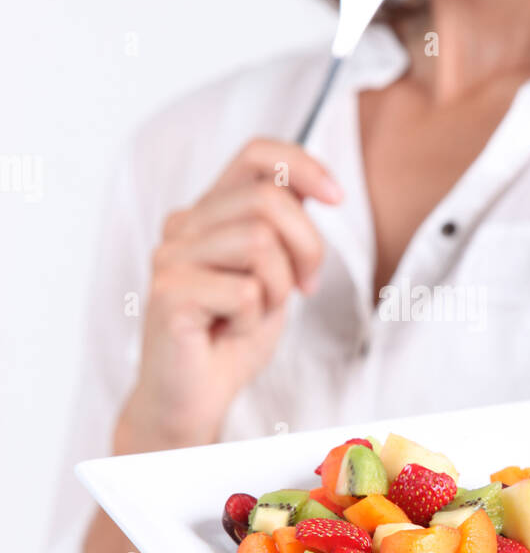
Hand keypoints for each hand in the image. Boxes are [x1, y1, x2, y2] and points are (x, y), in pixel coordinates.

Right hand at [115, 138, 341, 452]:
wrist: (194, 399)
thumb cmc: (232, 337)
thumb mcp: (274, 273)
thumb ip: (283, 229)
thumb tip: (319, 188)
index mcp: (207, 212)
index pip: (256, 154)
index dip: (303, 165)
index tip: (337, 197)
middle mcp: (182, 226)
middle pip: (269, 201)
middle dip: (306, 247)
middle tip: (304, 287)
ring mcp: (170, 258)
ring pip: (260, 242)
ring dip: (278, 288)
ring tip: (257, 313)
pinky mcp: (169, 294)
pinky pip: (244, 292)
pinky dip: (253, 321)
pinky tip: (230, 334)